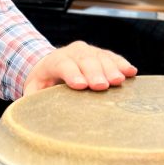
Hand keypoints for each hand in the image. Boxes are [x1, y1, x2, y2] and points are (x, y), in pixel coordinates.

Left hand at [23, 41, 137, 93]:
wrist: (49, 66)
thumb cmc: (42, 83)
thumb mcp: (32, 90)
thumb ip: (33, 99)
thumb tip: (32, 112)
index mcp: (53, 61)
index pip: (63, 65)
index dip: (72, 74)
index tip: (81, 85)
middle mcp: (72, 52)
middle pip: (85, 60)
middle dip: (94, 72)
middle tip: (103, 85)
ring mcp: (88, 51)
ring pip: (101, 57)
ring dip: (111, 68)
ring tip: (119, 81)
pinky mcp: (100, 54)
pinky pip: (113, 57)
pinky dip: (122, 64)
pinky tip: (131, 72)